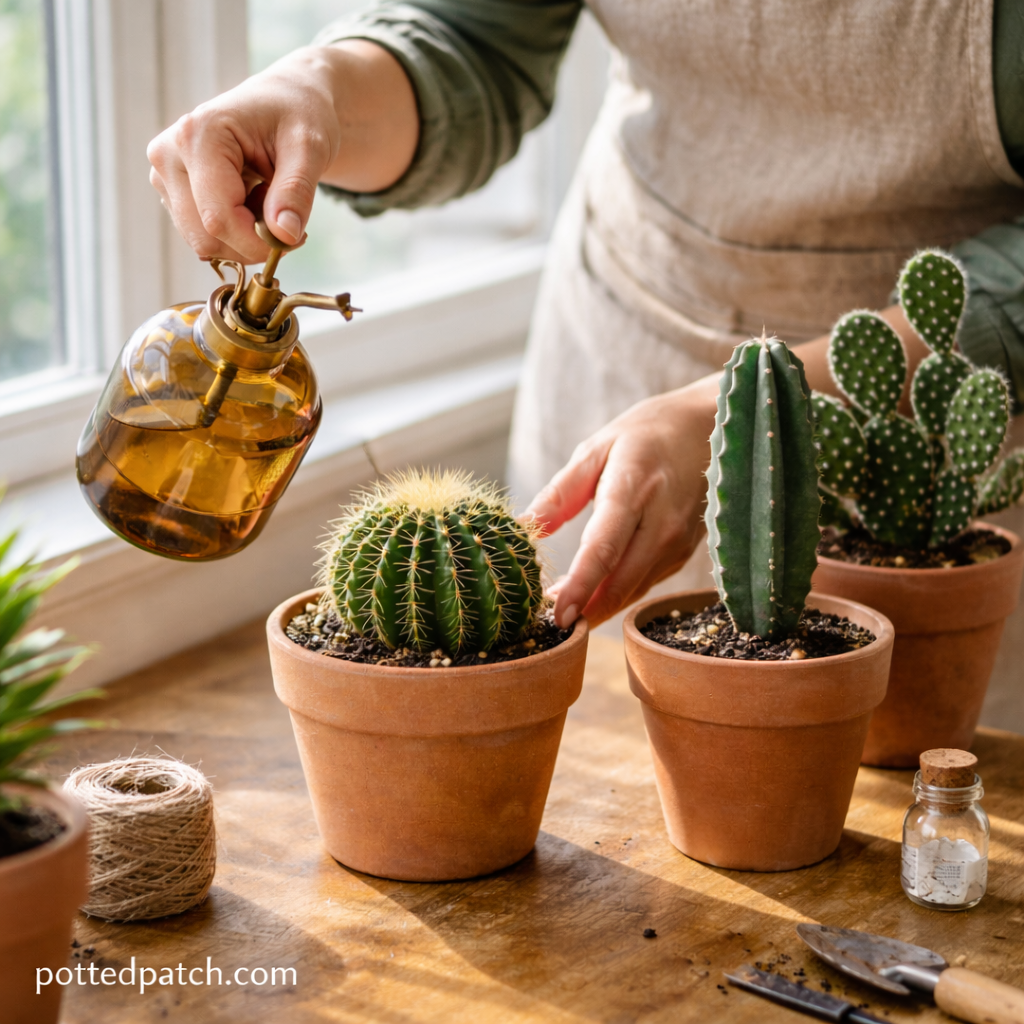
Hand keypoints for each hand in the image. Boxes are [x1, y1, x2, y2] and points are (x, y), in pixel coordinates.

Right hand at [147, 40, 417, 263]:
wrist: (284, 101)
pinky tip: (251, 203)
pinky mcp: (171, 191)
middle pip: (206, 237)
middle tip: (286, 218)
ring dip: (244, 239)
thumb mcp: (310, 148)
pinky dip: (234, 234)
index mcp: (198, 135)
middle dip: (252, 243)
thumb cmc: (297, 115)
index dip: (258, 243)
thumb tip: (284, 236)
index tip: (294, 238)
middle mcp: (169, 154)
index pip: (218, 219)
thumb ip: (296, 191)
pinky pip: (204, 236)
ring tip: (267, 200)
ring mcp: (165, 175)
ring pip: (204, 242)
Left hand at [528, 309, 928, 629]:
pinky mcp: (686, 550)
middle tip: (547, 623)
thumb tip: (523, 527)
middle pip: (621, 580)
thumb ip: (560, 492)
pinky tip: (592, 597)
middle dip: (584, 609)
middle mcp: (662, 519)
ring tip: (562, 614)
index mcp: (634, 486)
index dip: (580, 585)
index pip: (604, 547)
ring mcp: (679, 538)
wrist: (712, 427)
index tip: (555, 613)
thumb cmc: (646, 434)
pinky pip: (647, 583)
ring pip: (634, 589)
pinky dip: (618, 595)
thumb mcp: (597, 448)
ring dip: (599, 607)